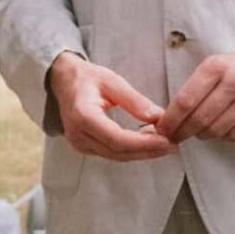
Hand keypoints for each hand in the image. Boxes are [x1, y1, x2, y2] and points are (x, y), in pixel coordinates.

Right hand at [49, 53, 173, 161]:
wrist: (62, 81)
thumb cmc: (86, 78)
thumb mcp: (112, 81)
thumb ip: (134, 100)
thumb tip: (158, 117)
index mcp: (83, 116)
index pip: (117, 139)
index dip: (144, 144)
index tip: (166, 140)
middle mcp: (78, 134)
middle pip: (118, 152)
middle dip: (147, 151)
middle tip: (172, 145)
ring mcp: (78, 143)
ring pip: (116, 156)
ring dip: (142, 152)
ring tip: (164, 144)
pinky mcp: (83, 146)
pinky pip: (111, 153)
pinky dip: (131, 150)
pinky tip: (147, 142)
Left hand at [158, 49, 234, 143]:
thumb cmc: (231, 69)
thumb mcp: (210, 67)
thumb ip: (191, 88)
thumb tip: (168, 117)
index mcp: (215, 67)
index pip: (186, 100)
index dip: (171, 119)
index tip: (163, 128)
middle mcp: (234, 82)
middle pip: (200, 118)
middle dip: (182, 131)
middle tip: (174, 136)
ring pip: (216, 130)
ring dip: (201, 135)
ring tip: (197, 130)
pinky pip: (234, 135)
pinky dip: (222, 136)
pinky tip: (218, 128)